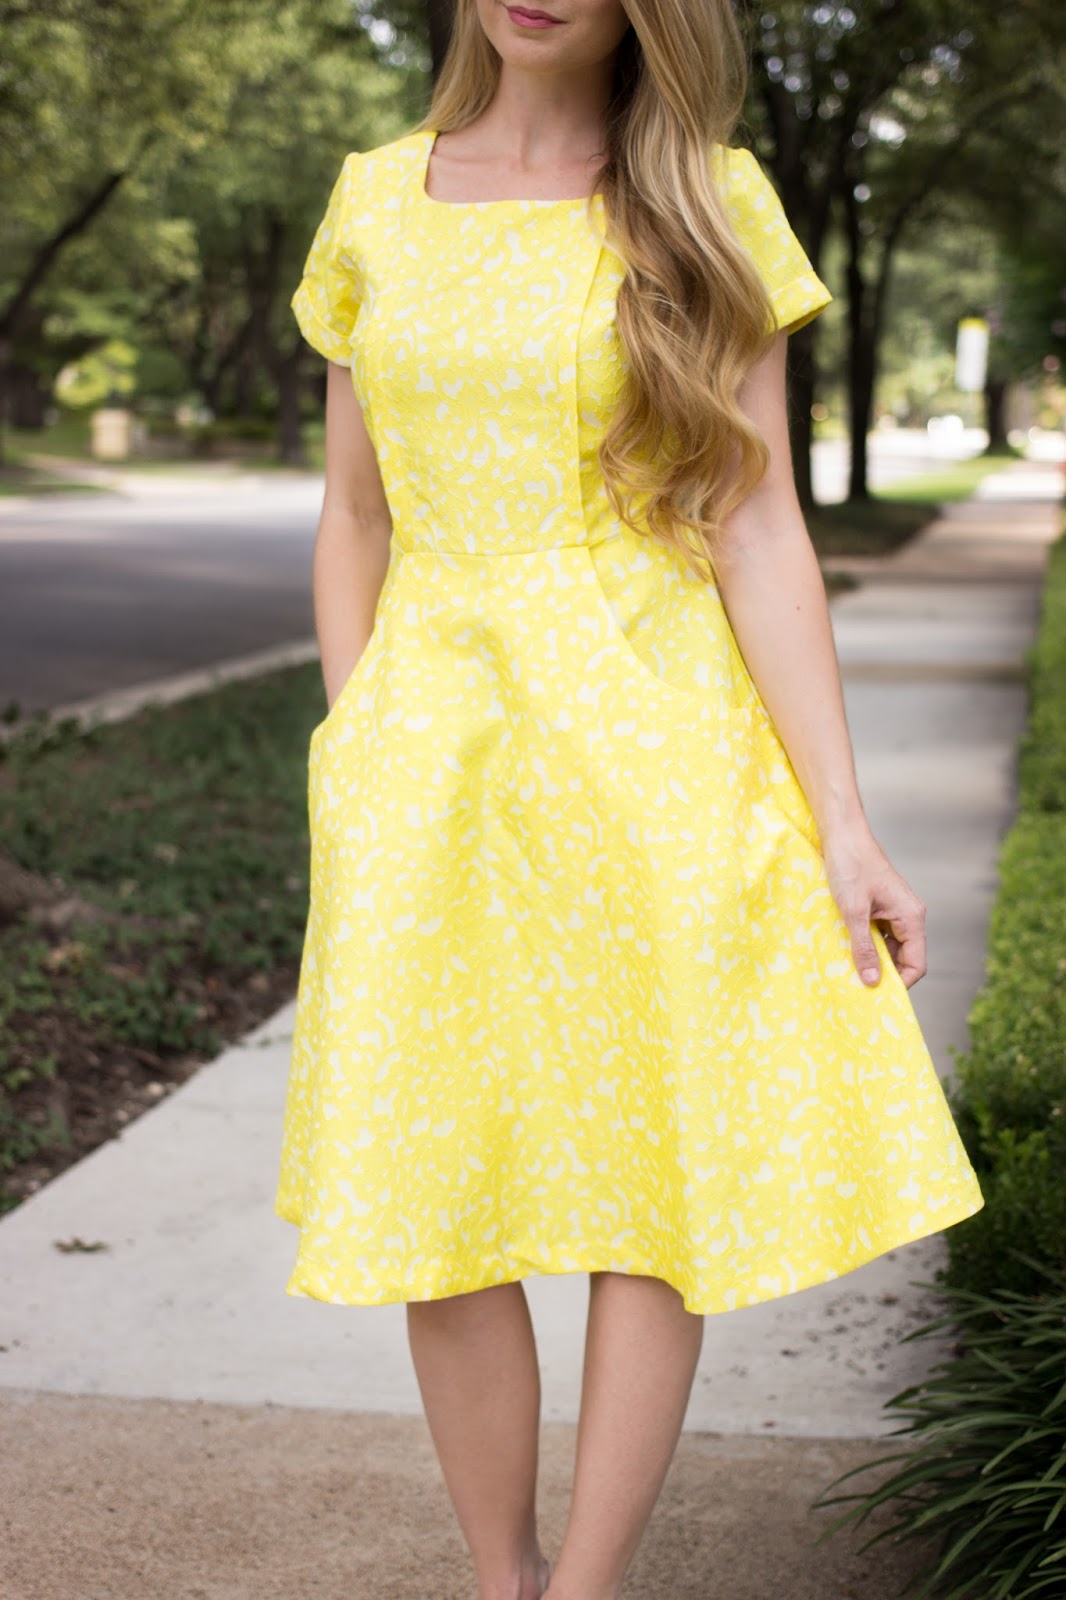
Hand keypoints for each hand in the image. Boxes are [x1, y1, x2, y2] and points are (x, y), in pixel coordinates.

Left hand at [819, 824, 926, 989]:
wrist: (842, 834)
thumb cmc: (850, 867)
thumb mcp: (853, 911)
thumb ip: (863, 947)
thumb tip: (872, 981)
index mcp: (912, 917)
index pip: (916, 964)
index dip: (899, 984)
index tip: (876, 996)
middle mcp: (908, 915)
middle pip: (904, 958)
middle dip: (883, 973)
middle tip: (858, 987)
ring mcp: (894, 911)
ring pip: (889, 947)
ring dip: (872, 958)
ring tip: (849, 970)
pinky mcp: (879, 906)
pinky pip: (878, 934)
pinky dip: (865, 944)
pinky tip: (846, 949)